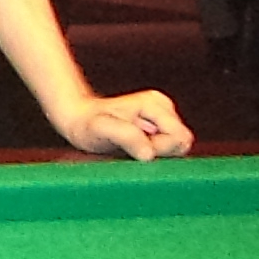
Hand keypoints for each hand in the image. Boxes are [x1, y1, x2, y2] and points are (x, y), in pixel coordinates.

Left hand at [48, 89, 192, 160]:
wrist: (77, 121)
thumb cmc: (87, 125)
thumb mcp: (101, 128)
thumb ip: (127, 137)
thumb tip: (149, 154)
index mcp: (155, 104)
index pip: (179, 138)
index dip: (159, 149)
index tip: (134, 147)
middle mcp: (163, 108)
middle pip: (182, 143)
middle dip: (158, 151)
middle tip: (130, 148)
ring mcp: (163, 118)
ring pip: (176, 148)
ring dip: (154, 152)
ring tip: (128, 146)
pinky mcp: (159, 129)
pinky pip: (168, 149)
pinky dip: (152, 153)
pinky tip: (132, 148)